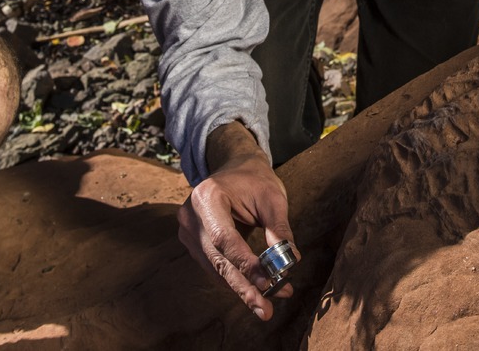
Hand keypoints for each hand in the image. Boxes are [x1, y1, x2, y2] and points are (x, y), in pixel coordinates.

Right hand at [177, 122, 296, 319]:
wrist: (234, 167)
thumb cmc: (255, 180)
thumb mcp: (273, 198)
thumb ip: (279, 229)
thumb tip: (290, 261)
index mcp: (207, 197)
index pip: (225, 239)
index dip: (246, 265)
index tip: (269, 285)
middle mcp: (190, 216)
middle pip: (218, 260)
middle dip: (244, 287)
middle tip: (266, 310)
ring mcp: (188, 231)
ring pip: (215, 269)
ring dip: (241, 289)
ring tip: (266, 306)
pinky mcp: (192, 242)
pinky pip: (213, 267)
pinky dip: (234, 280)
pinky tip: (254, 293)